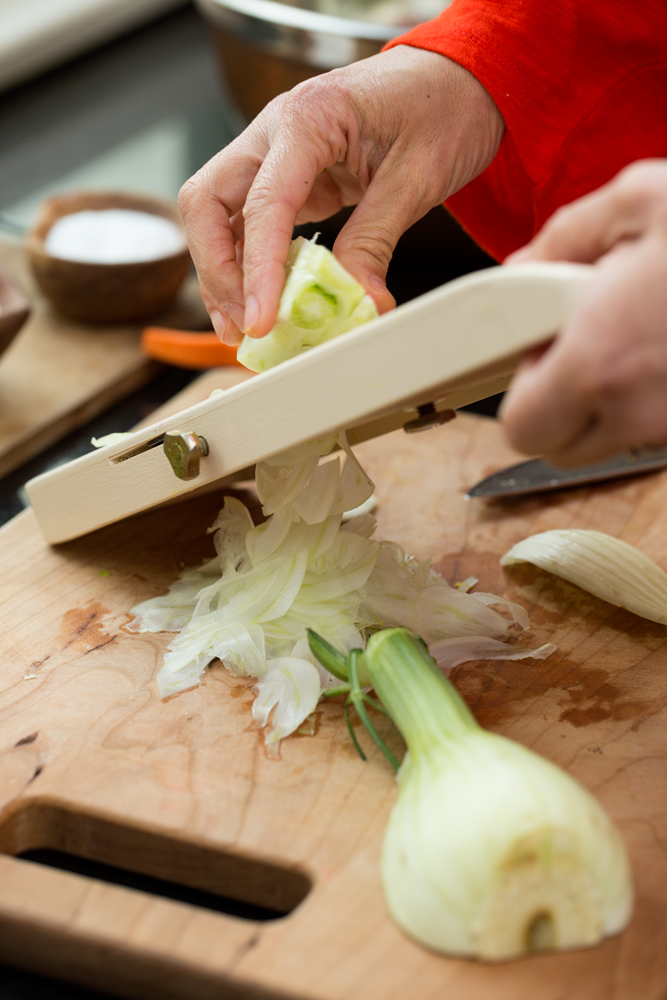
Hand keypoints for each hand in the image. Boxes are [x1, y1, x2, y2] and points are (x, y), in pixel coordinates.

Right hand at [178, 45, 503, 343]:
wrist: (457, 79)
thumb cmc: (442, 108)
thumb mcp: (418, 177)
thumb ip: (376, 239)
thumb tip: (357, 300)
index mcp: (308, 117)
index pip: (262, 203)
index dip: (256, 270)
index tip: (260, 321)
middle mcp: (274, 131)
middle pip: (208, 203)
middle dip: (217, 271)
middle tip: (242, 326)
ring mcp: (274, 153)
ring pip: (218, 216)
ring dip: (223, 274)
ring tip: (243, 327)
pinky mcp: (287, 178)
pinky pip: (248, 224)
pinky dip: (250, 265)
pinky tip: (264, 300)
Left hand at [500, 160, 666, 465]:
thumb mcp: (644, 198)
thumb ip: (566, 237)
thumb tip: (520, 268)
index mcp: (600, 361)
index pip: (520, 428)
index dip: (522, 390)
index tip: (543, 350)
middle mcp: (638, 411)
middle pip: (561, 449)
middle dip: (558, 404)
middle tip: (586, 345)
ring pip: (613, 444)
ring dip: (609, 404)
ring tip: (642, 337)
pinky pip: (659, 433)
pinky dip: (654, 401)